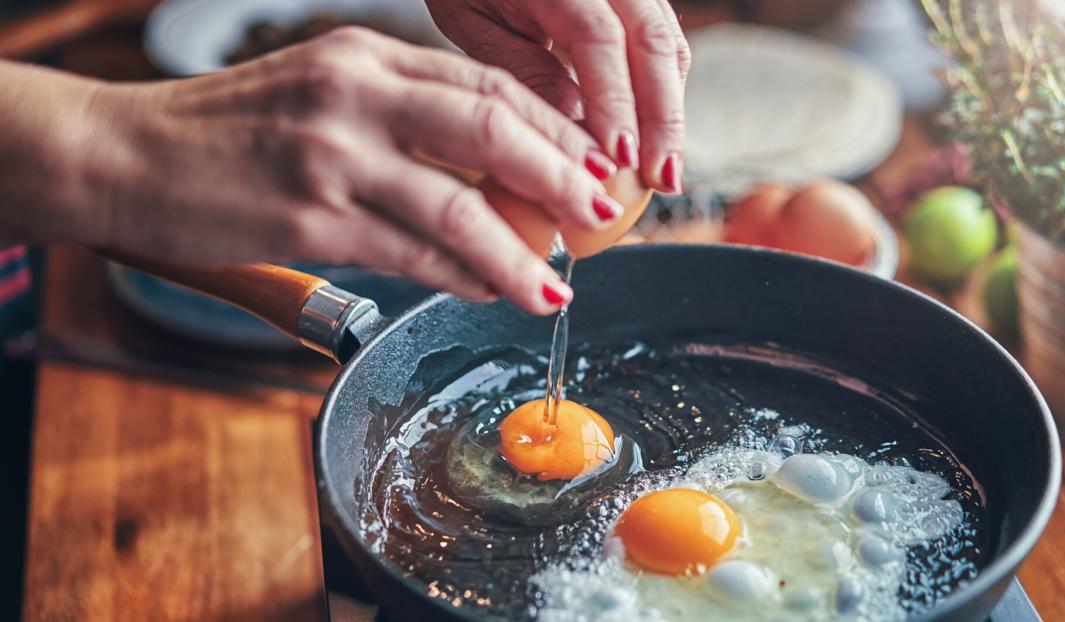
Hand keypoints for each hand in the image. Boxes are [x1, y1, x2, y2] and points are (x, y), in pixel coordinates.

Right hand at [52, 28, 632, 314]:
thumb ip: (399, 116)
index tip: (589, 163)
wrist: (123, 154)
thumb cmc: (227, 131)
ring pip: (459, 205)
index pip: (485, 85)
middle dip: (561, 177)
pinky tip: (488, 290)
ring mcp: (332, 156)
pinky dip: (460, 276)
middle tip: (599, 214)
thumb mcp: (320, 93)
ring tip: (555, 284)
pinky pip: (411, 253)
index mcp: (364, 57)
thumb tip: (488, 171)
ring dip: (519, 253)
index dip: (551, 129)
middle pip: (491, 129)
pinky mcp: (310, 218)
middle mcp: (355, 94)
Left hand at [426, 0, 691, 193]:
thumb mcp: (478, 25)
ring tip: (664, 171)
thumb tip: (578, 136)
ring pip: (670, 45)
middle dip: (662, 117)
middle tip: (660, 180)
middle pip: (653, 41)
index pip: (598, 37)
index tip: (619, 159)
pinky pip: (667, 44)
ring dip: (670, 112)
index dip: (614, 102)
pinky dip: (665, 95)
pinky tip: (656, 140)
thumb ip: (527, 73)